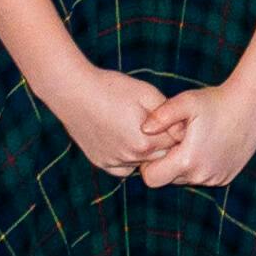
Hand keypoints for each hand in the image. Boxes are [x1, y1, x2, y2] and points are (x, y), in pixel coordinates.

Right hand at [43, 61, 179, 175]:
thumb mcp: (147, 93)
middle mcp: (131, 158)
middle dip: (163, 142)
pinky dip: (128, 157)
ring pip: (142, 162)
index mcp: (146, 142)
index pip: (175, 142)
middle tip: (152, 121)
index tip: (170, 117)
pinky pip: (123, 167)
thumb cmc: (112, 88)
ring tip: (134, 126)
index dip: (175, 128)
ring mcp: (114, 162)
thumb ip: (169, 114)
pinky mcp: (101, 162)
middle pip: (161, 155)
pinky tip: (124, 138)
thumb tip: (182, 131)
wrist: (73, 90)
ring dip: (145, 150)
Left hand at [137, 77, 255, 187]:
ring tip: (191, 140)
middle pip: (168, 179)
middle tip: (174, 140)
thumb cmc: (215, 102)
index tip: (156, 146)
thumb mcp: (186, 102)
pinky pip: (203, 177)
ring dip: (183, 165)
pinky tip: (206, 145)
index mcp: (187, 160)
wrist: (251, 107)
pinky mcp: (225, 178)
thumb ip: (161, 115)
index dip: (148, 164)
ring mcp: (215, 179)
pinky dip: (199, 166)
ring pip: (186, 179)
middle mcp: (201, 175)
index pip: (152, 178)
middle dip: (166, 164)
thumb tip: (144, 129)